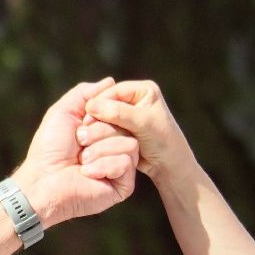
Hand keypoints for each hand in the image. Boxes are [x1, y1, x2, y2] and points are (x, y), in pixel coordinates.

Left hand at [9, 78, 137, 226]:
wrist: (43, 180)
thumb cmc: (49, 148)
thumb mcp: (63, 112)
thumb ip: (85, 94)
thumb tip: (110, 82)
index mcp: (103, 130)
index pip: (120, 112)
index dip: (102, 113)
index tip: (82, 122)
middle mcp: (114, 146)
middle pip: (127, 126)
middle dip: (98, 131)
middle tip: (79, 142)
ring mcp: (121, 166)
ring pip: (130, 143)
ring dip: (99, 149)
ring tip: (82, 160)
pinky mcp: (124, 184)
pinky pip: (126, 162)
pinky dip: (103, 165)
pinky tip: (88, 173)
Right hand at [79, 79, 193, 185]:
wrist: (168, 164)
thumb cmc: (162, 142)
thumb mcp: (142, 124)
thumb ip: (118, 113)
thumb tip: (91, 105)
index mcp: (143, 90)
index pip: (113, 91)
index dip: (99, 102)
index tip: (87, 117)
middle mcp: (134, 98)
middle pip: (106, 102)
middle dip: (96, 115)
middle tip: (85, 128)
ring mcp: (127, 113)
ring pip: (103, 115)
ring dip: (96, 125)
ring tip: (89, 136)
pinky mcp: (121, 127)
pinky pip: (104, 126)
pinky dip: (99, 132)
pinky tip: (94, 140)